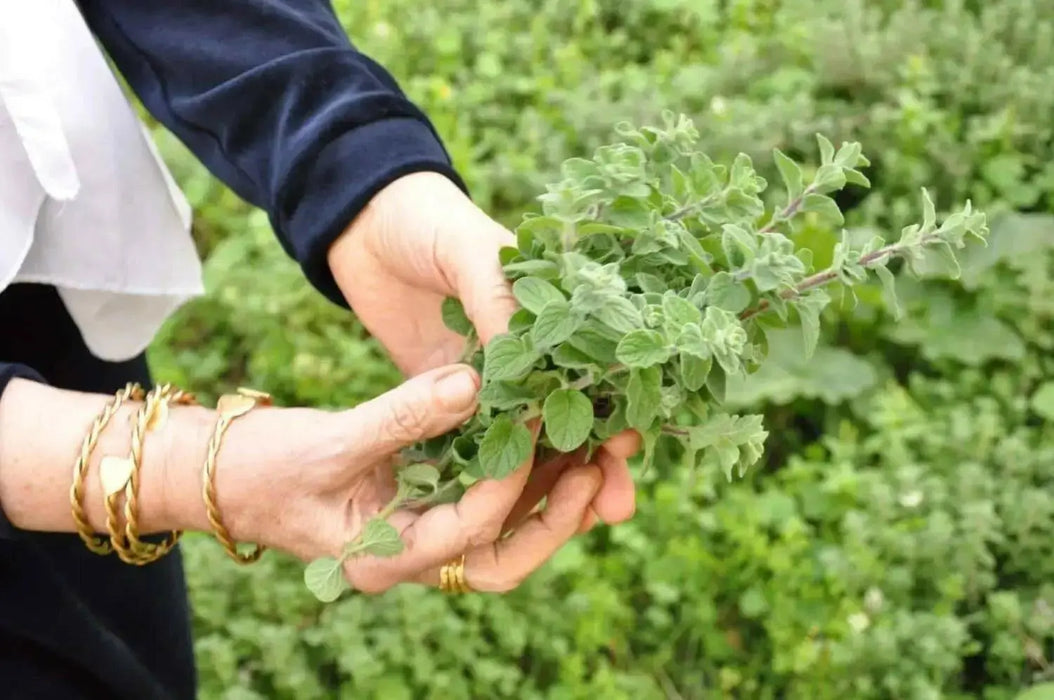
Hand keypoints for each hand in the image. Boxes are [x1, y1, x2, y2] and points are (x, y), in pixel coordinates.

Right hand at [208, 364, 606, 592]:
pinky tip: (558, 427)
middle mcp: (415, 552)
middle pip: (506, 554)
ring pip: (507, 526)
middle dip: (558, 515)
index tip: (535, 427)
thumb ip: (400, 417)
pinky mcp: (430, 494)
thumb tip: (473, 384)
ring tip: (603, 444)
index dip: (509, 484)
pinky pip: (489, 490)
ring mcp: (426, 525)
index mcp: (385, 557)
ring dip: (554, 490)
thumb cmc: (263, 468)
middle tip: (603, 467)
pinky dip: (526, 466)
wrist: (223, 474)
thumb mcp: (329, 443)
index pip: (468, 532)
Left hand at [327, 171, 637, 525]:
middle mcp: (530, 347)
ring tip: (581, 520)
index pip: (599, 364)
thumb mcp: (468, 250)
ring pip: (533, 435)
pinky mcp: (447, 392)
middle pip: (577, 411)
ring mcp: (488, 375)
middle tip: (614, 505)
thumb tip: (528, 373)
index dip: (618, 406)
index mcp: (553, 304)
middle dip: (599, 459)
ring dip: (557, 477)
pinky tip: (508, 507)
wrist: (359, 222)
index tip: (629, 444)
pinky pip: (475, 438)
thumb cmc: (424, 220)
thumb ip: (497, 302)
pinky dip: (496, 472)